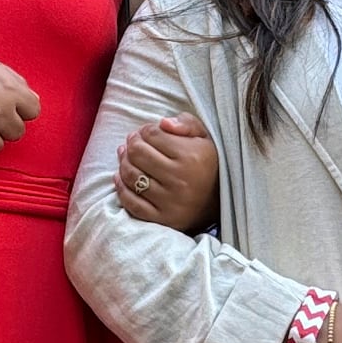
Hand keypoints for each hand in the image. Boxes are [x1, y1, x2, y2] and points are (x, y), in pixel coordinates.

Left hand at [114, 113, 218, 231]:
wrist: (220, 201)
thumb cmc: (208, 163)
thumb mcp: (204, 136)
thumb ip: (185, 123)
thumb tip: (162, 123)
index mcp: (190, 156)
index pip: (152, 134)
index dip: (145, 130)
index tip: (147, 132)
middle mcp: (179, 179)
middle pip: (137, 153)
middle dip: (132, 143)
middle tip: (134, 142)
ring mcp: (170, 202)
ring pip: (131, 176)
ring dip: (124, 162)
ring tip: (126, 156)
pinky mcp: (163, 219)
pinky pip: (132, 203)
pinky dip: (121, 188)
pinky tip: (120, 177)